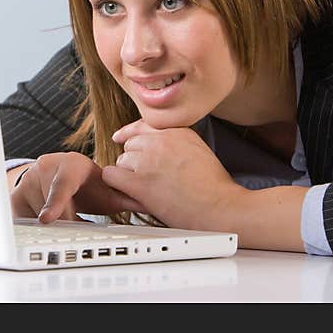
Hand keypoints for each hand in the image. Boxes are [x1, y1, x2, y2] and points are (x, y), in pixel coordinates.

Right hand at [10, 151, 145, 222]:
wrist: (61, 173)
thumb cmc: (88, 184)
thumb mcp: (106, 190)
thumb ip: (127, 198)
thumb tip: (154, 204)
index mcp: (71, 164)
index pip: (62, 184)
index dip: (55, 203)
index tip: (47, 220)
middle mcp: (45, 168)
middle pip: (51, 208)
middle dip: (63, 223)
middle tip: (71, 230)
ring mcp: (27, 182)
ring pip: (38, 217)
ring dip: (54, 227)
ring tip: (63, 220)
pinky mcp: (16, 197)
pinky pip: (25, 222)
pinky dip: (38, 230)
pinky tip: (47, 222)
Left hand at [102, 119, 248, 229]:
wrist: (221, 207)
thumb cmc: (214, 185)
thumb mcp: (198, 149)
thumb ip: (175, 141)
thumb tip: (155, 143)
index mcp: (176, 130)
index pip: (142, 125)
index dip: (130, 134)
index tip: (120, 137)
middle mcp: (160, 141)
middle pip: (130, 144)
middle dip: (134, 159)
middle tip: (147, 175)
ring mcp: (148, 161)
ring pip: (121, 161)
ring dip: (128, 174)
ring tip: (146, 187)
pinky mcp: (140, 182)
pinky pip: (111, 176)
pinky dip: (116, 184)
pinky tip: (127, 191)